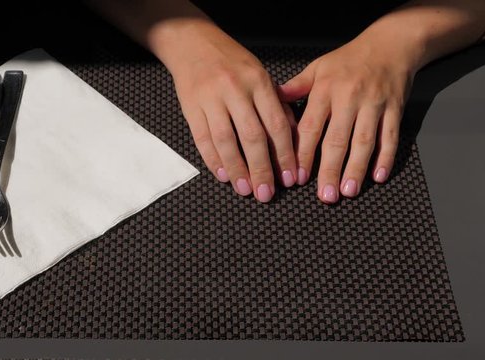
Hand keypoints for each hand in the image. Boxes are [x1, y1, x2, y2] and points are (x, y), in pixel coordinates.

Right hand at [169, 23, 296, 201]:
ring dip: (236, 169)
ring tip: (245, 189)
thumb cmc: (231, 62)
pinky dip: (212, 159)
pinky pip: (203, 139)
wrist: (193, 44)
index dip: (285, 155)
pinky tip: (222, 174)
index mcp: (259, 82)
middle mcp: (236, 90)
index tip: (290, 177)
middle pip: (252, 137)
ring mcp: (211, 99)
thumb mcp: (260, 75)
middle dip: (262, 169)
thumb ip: (276, 105)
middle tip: (267, 193)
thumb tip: (293, 139)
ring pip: (226, 141)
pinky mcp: (191, 107)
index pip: (276, 124)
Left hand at [278, 35, 415, 202]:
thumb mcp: (317, 68)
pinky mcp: (395, 109)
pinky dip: (386, 158)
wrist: (391, 44)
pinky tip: (378, 176)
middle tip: (325, 195)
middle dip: (330, 170)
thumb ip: (295, 88)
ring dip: (356, 169)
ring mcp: (374, 104)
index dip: (304, 154)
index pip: (311, 127)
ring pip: (364, 142)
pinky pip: (390, 137)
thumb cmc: (349, 59)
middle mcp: (349, 98)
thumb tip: (271, 101)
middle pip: (337, 140)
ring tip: (348, 191)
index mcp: (325, 90)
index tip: (298, 177)